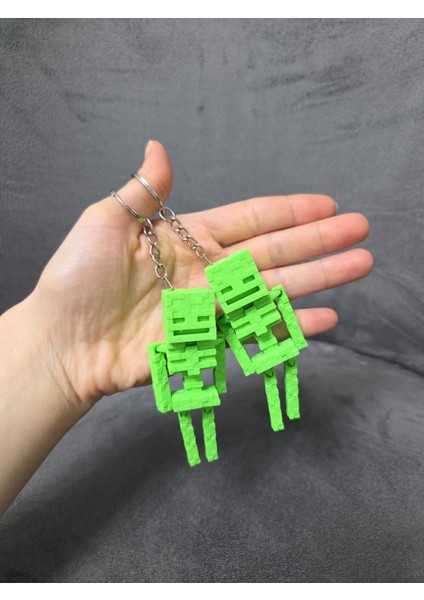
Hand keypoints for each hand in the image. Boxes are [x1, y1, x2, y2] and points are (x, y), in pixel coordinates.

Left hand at [25, 141, 371, 408]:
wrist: (63, 342)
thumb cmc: (76, 280)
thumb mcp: (106, 223)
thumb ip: (144, 192)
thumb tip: (159, 146)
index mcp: (190, 238)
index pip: (251, 219)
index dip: (289, 211)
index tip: (327, 205)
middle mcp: (209, 270)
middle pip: (276, 252)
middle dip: (319, 241)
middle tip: (362, 231)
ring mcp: (214, 307)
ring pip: (276, 288)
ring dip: (319, 278)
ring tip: (359, 266)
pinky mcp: (211, 341)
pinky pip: (259, 331)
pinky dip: (292, 326)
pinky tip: (326, 318)